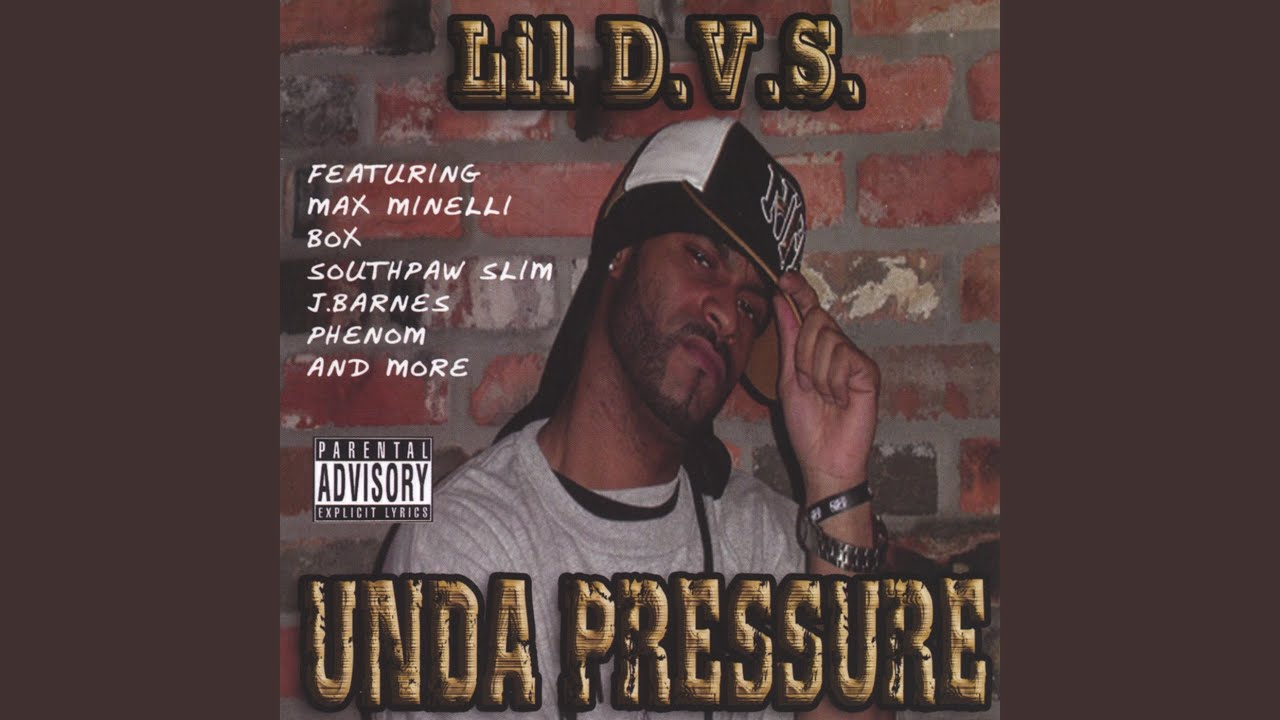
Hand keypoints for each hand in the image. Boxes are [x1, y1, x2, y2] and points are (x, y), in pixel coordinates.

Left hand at [773, 271, 880, 495]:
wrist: (823, 458)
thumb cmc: (807, 424)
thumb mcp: (789, 377)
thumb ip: (789, 338)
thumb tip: (783, 299)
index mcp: (816, 349)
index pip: (810, 310)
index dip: (800, 291)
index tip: (784, 276)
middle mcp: (838, 349)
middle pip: (817, 319)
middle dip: (803, 352)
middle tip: (807, 383)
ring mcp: (855, 359)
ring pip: (828, 339)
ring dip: (816, 371)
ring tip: (825, 396)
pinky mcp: (869, 372)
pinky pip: (844, 358)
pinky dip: (833, 380)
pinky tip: (839, 399)